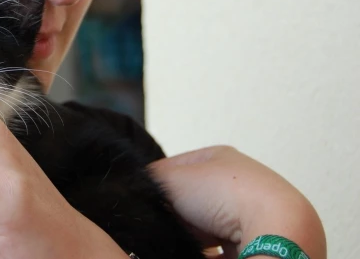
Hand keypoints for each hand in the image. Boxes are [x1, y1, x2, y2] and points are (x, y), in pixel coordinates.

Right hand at [148, 145, 325, 258]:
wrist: (275, 231)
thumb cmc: (225, 196)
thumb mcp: (171, 179)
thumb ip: (146, 181)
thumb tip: (129, 190)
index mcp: (218, 156)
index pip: (173, 168)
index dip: (154, 186)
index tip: (142, 201)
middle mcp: (237, 180)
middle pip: (189, 200)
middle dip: (174, 214)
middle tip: (161, 224)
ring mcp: (249, 211)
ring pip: (205, 227)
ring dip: (190, 236)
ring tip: (178, 241)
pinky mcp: (257, 240)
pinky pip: (221, 249)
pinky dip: (206, 252)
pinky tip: (196, 253)